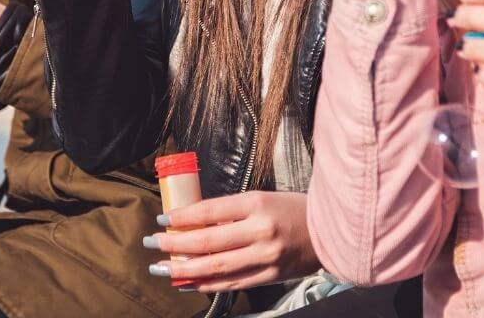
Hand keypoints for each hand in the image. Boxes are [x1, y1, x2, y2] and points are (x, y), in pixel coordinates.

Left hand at [145, 191, 317, 292]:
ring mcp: (266, 256)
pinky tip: (189, 282)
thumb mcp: (262, 199)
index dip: (183, 216)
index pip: (211, 210)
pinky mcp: (270, 275)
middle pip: (209, 241)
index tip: (163, 219)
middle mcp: (261, 231)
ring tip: (163, 268)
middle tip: (153, 243)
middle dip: (176, 244)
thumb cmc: (292, 210)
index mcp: (258, 203)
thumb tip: (194, 222)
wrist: (329, 231)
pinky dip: (207, 283)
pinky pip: (232, 283)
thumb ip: (231, 211)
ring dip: (185, 269)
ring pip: (216, 267)